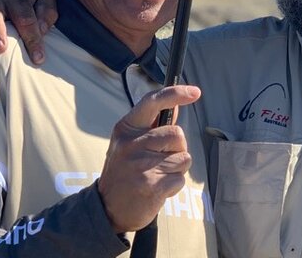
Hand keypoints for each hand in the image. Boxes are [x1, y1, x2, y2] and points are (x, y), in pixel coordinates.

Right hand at [98, 85, 200, 231]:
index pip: (152, 103)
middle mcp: (131, 144)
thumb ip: (153, 126)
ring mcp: (141, 165)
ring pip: (184, 157)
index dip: (176, 94)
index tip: (195, 92)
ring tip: (157, 175)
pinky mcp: (152, 185)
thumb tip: (176, 107)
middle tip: (160, 160)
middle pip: (177, 134)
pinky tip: (157, 188)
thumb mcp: (130, 143)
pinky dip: (174, 185)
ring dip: (176, 168)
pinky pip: (181, 178)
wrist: (107, 208)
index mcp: (126, 129)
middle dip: (177, 148)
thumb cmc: (124, 171)